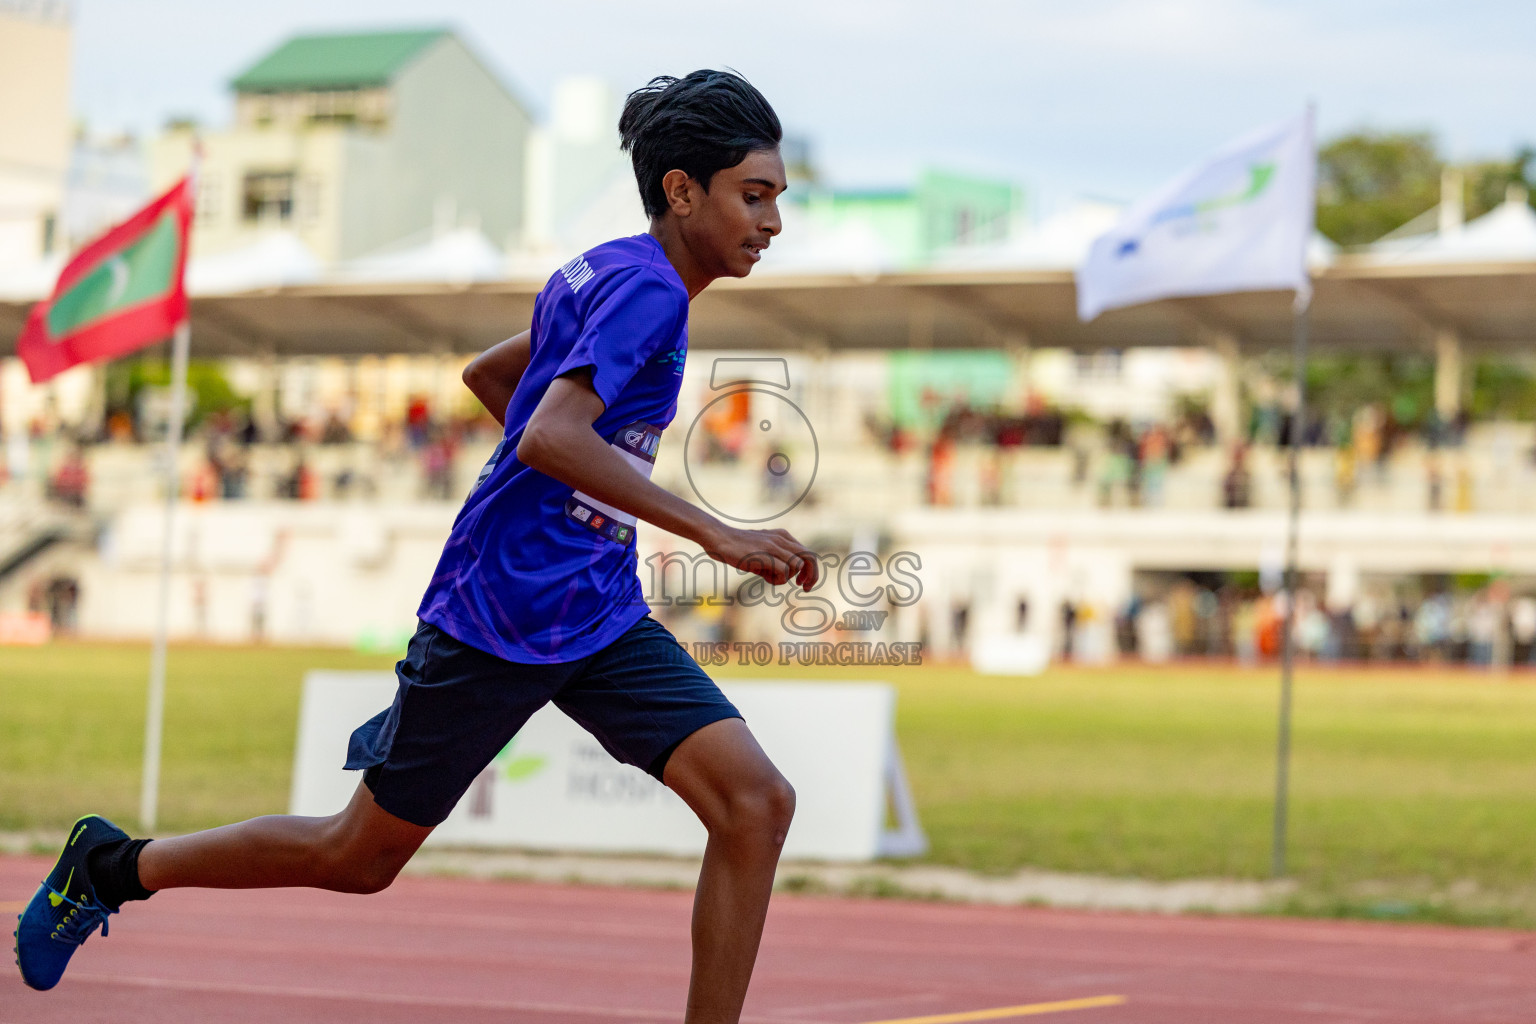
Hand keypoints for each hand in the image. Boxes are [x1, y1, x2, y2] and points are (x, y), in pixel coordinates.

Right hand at [704, 525, 818, 590]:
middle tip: (804, 588)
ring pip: (797, 566)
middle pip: (810, 558)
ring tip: (768, 577)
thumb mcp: (762, 550)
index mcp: (783, 536)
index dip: (811, 570)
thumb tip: (787, 574)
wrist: (719, 538)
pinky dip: (778, 579)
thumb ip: (776, 559)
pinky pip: (784, 571)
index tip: (802, 583)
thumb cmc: (738, 548)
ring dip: (786, 578)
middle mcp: (781, 539)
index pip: (808, 553)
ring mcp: (773, 546)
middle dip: (811, 576)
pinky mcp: (765, 555)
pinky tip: (764, 577)